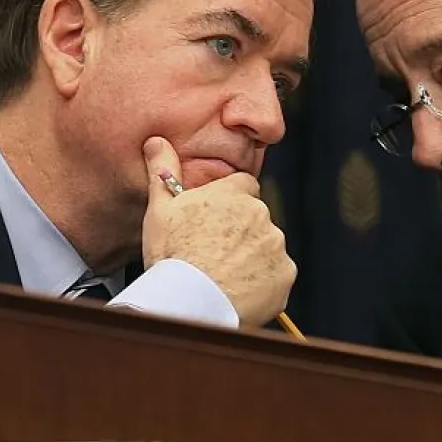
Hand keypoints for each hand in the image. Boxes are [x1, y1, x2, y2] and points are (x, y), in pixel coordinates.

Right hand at [141, 137, 295, 327]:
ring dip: (252, 257)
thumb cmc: (171, 254)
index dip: (229, 204)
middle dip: (241, 231)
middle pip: (256, 218)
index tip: (215, 221)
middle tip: (214, 252)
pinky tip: (238, 290)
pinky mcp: (285, 274)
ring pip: (267, 247)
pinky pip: (276, 276)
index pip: (243, 187)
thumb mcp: (160, 208)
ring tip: (223, 275)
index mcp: (235, 193)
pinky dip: (263, 283)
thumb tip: (157, 141)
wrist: (190, 301)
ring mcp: (276, 245)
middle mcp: (261, 214)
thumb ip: (163, 171)